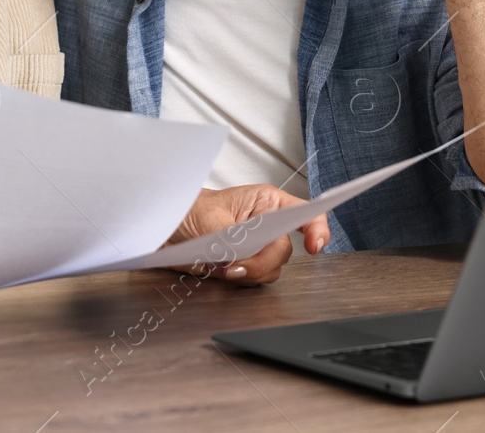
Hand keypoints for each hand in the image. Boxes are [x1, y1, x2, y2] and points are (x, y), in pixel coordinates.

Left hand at [168, 186, 329, 284]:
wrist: (168, 228)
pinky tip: (221, 270)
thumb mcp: (210, 218)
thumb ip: (231, 239)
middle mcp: (267, 226)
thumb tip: (242, 258)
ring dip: (249, 272)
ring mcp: (257, 248)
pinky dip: (239, 279)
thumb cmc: (189, 210)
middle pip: (285, 250)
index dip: (316, 229)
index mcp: (267, 203)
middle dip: (262, 260)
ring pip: (271, 270)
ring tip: (223, 266)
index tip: (314, 245)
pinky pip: (255, 280)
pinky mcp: (245, 266)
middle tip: (236, 263)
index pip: (304, 214)